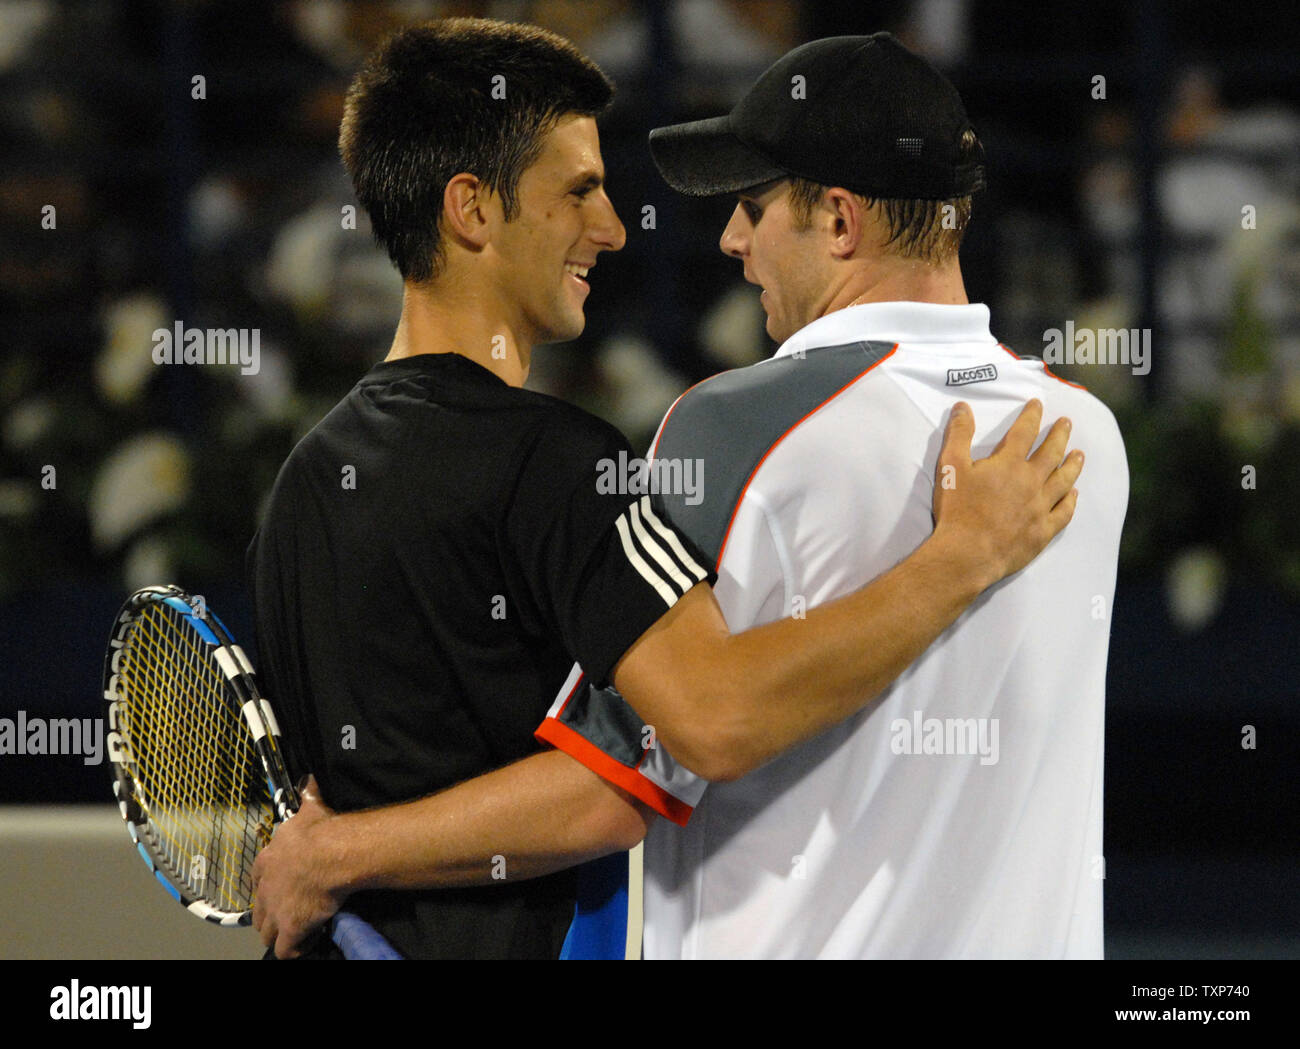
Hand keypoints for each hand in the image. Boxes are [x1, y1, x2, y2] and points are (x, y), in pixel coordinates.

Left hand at [251, 775, 344, 958]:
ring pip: (267, 933)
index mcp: (267, 860)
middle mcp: (265, 887)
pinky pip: (287, 950)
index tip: (280, 888)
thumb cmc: (323, 830)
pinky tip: (308, 944)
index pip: (256, 879)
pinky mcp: (291, 929)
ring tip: (297, 934)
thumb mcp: (311, 807)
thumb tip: (309, 779)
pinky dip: (296, 950)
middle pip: (258, 911)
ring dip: (279, 935)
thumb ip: (307, 796)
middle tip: (289, 914)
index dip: (267, 886)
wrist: (333, 852)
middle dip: (270, 915)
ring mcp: (276, 911)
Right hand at [931, 399, 1083, 586]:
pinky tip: (1075, 495)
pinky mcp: (1043, 530)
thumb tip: (963, 408)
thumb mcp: (950, 467)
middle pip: (1051, 453)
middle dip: (1059, 435)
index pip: (1024, 432)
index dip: (1031, 416)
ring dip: (1072, 465)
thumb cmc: (957, 510)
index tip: (1038, 405)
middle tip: (1066, 423)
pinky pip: (1063, 512)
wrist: (968, 553)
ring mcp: (1040, 507)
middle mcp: (1030, 482)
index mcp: (1008, 464)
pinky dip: (1071, 501)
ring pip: (1063, 480)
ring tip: (1079, 454)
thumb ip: (959, 435)